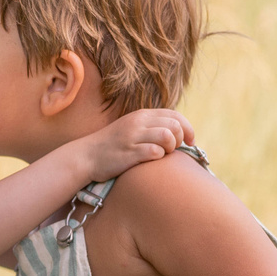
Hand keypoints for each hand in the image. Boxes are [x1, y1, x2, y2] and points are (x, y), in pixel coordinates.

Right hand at [79, 107, 193, 179]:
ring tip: (162, 154)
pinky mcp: (129, 153)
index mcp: (142, 115)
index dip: (188, 128)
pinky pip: (155, 152)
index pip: (175, 115)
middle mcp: (138, 122)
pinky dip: (158, 157)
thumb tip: (177, 133)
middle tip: (173, 150)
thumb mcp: (132, 128)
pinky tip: (151, 160)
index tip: (190, 142)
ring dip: (170, 148)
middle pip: (174, 125)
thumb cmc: (113, 146)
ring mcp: (133, 137)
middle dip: (180, 139)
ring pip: (167, 136)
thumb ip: (152, 126)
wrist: (87, 156)